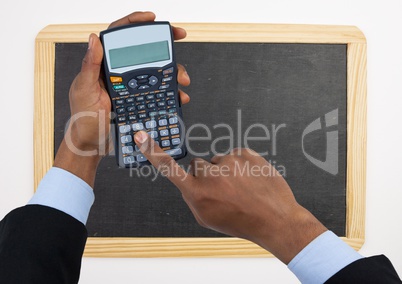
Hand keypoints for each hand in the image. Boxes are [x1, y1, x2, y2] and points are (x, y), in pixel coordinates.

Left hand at [54, 11, 190, 186]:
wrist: (92, 143)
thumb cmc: (83, 117)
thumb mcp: (84, 90)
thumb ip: (90, 66)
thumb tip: (93, 39)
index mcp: (104, 65)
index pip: (120, 37)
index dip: (136, 23)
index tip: (153, 18)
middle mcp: (120, 73)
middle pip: (145, 52)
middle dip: (164, 46)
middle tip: (179, 40)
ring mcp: (131, 87)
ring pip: (156, 72)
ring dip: (173, 73)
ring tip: (182, 80)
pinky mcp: (140, 101)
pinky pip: (159, 93)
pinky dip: (171, 93)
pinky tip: (178, 96)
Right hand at [133, 131, 326, 263]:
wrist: (274, 218)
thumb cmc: (241, 221)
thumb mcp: (206, 218)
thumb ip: (192, 197)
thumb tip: (189, 180)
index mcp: (197, 192)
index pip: (168, 168)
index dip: (152, 151)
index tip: (141, 136)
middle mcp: (210, 174)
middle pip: (198, 165)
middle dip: (207, 174)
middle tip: (224, 189)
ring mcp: (229, 161)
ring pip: (219, 160)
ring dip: (226, 170)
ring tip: (241, 187)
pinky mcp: (246, 153)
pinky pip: (236, 155)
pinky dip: (241, 165)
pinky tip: (250, 179)